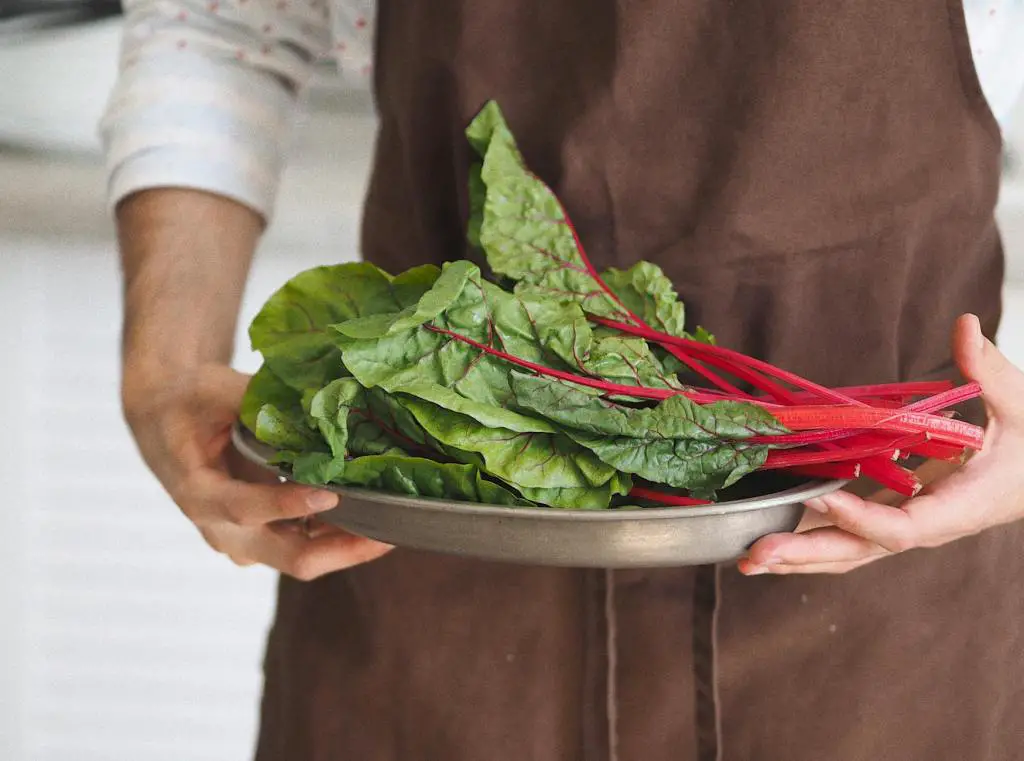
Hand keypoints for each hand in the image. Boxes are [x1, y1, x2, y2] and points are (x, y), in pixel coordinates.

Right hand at [123, 363, 392, 579]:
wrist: (168, 424)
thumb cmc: (188, 403)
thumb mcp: (212, 390)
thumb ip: (256, 401)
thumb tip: (314, 401)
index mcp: (199, 494)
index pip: (244, 508)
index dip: (286, 505)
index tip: (330, 496)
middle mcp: (223, 531)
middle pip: (288, 556)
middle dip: (341, 548)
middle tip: (387, 532)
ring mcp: (247, 542)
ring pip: (306, 558)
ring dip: (349, 546)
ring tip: (396, 525)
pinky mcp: (267, 538)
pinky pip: (310, 545)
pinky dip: (342, 535)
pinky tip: (379, 516)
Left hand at [740, 314, 1023, 574]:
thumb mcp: (1021, 405)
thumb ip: (991, 371)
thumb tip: (967, 325)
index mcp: (958, 507)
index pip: (902, 526)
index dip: (860, 516)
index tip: (822, 496)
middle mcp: (925, 526)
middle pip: (859, 550)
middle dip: (805, 555)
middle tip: (754, 555)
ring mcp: (905, 525)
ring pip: (846, 550)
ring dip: (796, 555)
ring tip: (746, 558)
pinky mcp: (892, 516)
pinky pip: (846, 535)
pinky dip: (808, 538)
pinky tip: (768, 538)